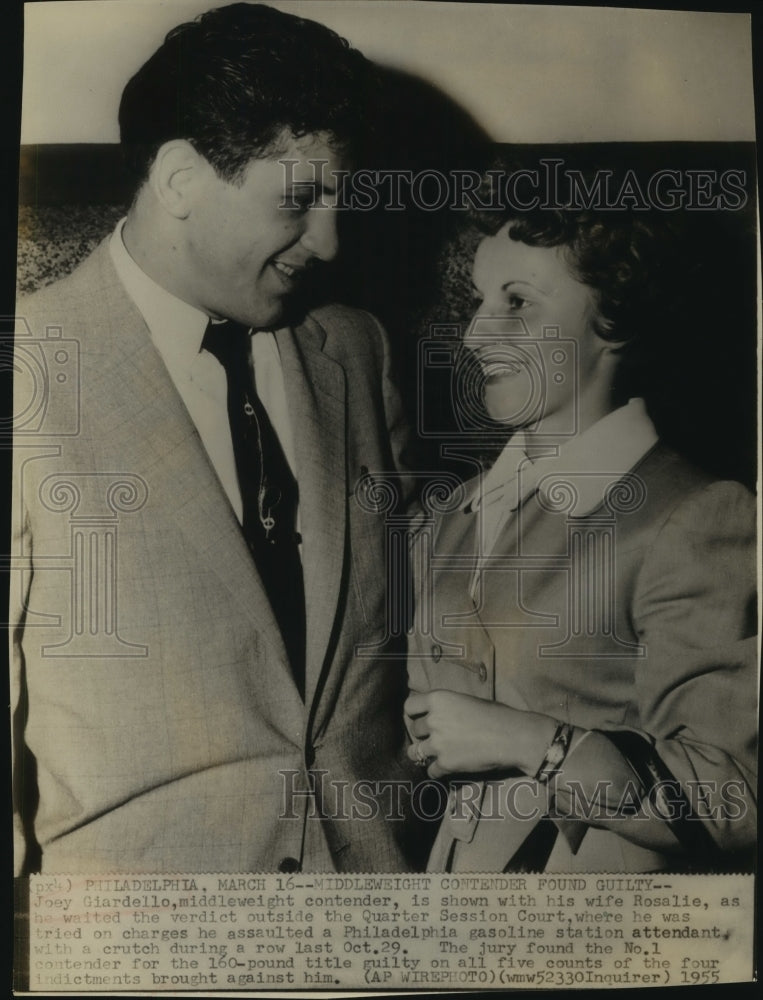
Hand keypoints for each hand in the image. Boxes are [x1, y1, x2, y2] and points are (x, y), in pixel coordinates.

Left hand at [405, 689, 540, 778]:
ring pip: (415, 752)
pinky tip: (445, 768)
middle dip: (423, 734)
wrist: (512, 736)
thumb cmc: (495, 714)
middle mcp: (433, 720)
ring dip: (423, 754)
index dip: (414, 714)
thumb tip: (435, 714)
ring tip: (434, 755)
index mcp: (438, 699)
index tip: (420, 719)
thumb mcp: (466, 700)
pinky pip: (430, 770)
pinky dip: (437, 771)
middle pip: (414, 730)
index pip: (409, 706)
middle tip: (436, 737)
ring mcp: (437, 743)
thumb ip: (446, 707)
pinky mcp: (446, 763)